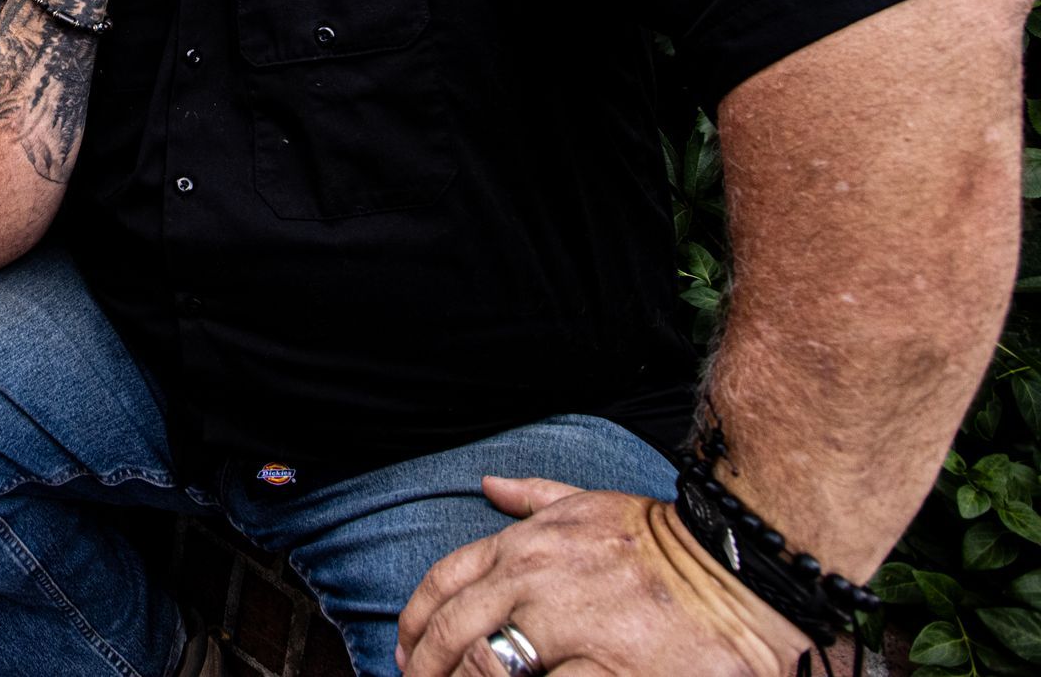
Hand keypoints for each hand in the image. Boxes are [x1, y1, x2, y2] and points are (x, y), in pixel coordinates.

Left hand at [393, 476, 808, 676]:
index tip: (405, 650)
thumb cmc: (663, 540)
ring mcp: (571, 629)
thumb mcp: (590, 503)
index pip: (444, 582)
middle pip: (453, 634)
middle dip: (427, 668)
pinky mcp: (609, 671)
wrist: (738, 566)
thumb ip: (534, 497)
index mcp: (527, 546)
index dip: (414, 623)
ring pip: (489, 670)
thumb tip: (488, 484)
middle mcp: (537, 583)